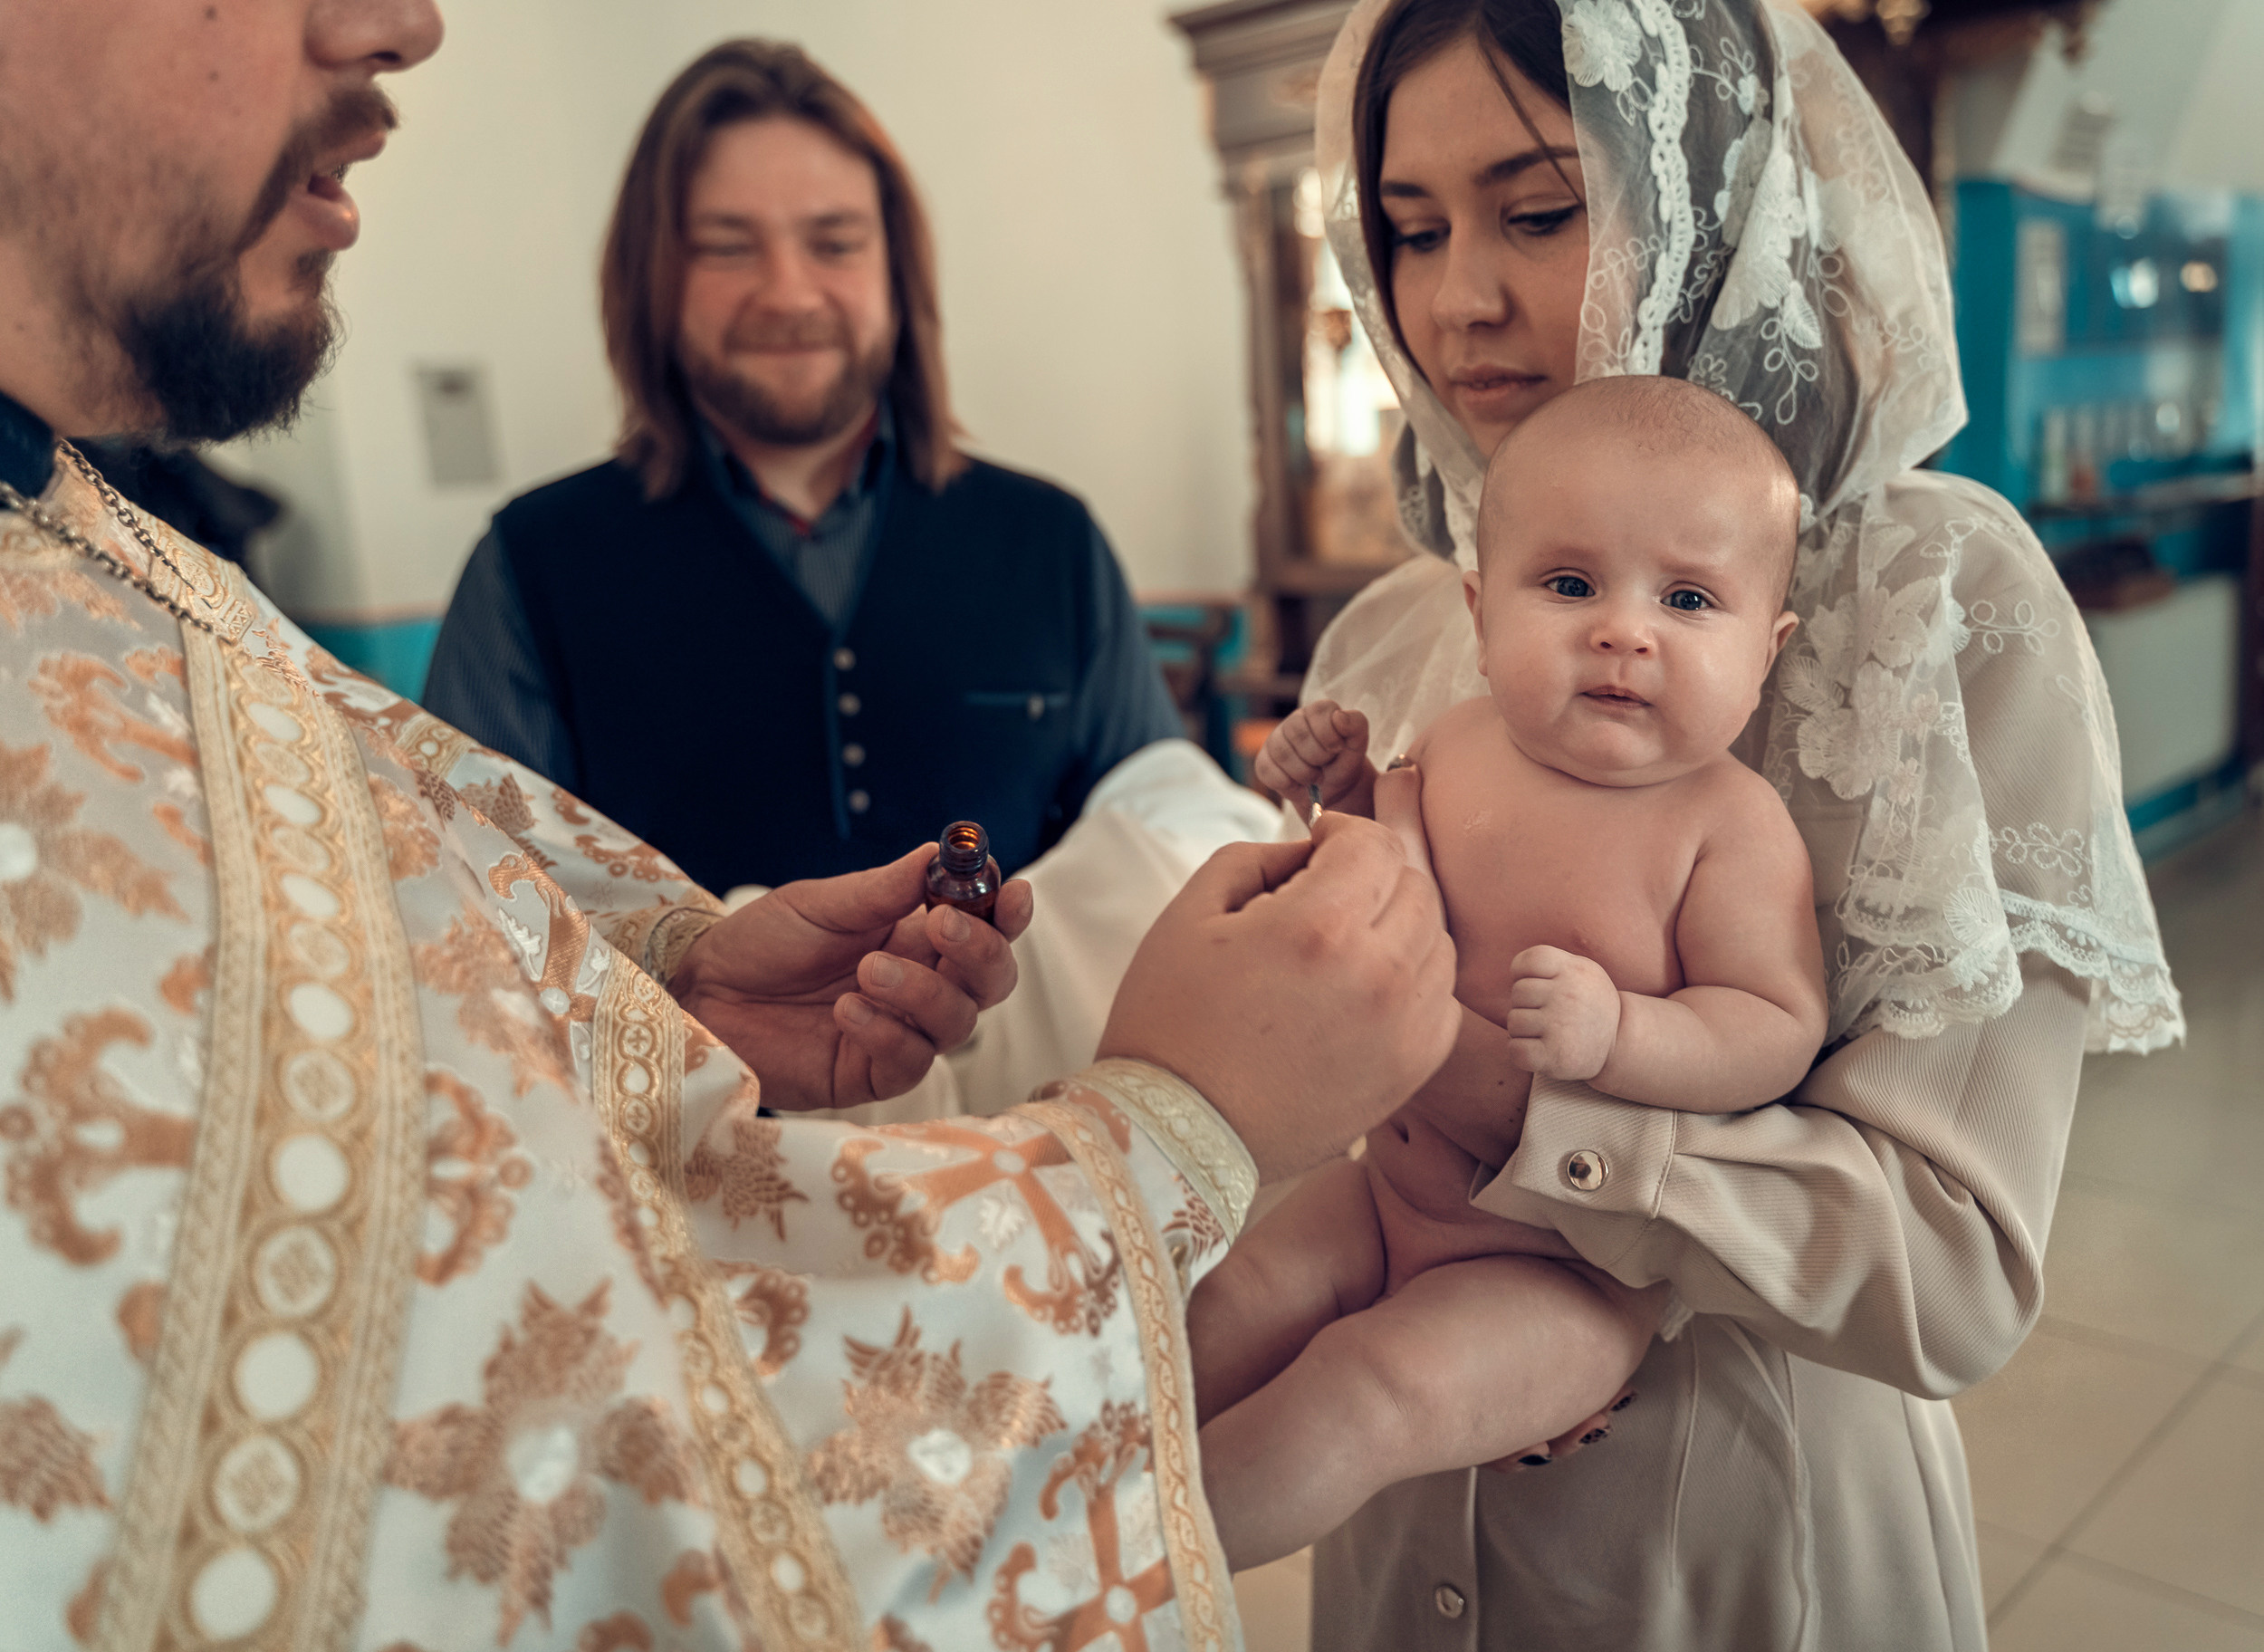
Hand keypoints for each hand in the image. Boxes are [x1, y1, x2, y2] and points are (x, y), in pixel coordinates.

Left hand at [670, 843, 1034, 1110]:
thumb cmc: (760, 944)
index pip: (983, 927)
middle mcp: (918, 984)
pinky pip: (911, 1060)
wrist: (701, 995)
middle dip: (979, 951)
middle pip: (989, 979)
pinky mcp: (871, 1073)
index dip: (1005, 913)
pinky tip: (848, 1011)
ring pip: (958, 1021)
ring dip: (924, 990)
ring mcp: (899, 1031)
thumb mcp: (821, 904)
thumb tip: (941, 853)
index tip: (1009, 892)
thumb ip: (884, 888)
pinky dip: (888, 1031)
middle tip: (940, 923)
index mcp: (914, 935)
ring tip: (868, 970)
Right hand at [1098, 764, 1458, 1180]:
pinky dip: (1414, 981)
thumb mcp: (1190, 912)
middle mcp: (1376, 974)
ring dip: (1398, 926)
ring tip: (1346, 946)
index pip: (1374, 843)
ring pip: (1438, 939)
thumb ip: (1258, 857)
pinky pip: (1443, 999)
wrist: (1176, 1132)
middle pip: (1415, 885)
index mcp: (1318, 927)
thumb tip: (1310, 851)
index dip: (1344, 832)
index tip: (1319, 845)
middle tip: (1327, 896)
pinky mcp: (1412, 1070)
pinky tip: (1366, 990)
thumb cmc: (1171, 1019)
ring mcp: (1403, 1027)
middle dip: (1372, 876)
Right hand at [1253, 699, 1375, 814]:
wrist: (1332, 789)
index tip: (1337, 748)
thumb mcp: (1358, 743)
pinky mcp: (1264, 762)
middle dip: (1317, 756)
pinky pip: (1268, 771)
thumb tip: (1338, 716)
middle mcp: (1294, 721)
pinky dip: (1288, 784)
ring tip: (1316, 778)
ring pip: (1282, 754)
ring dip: (1304, 773)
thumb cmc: (1344, 761)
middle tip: (1325, 765)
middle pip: (1297, 733)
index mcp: (1317, 711)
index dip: (1329, 734)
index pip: (1318, 711)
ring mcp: (1275, 741)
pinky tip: (1300, 785)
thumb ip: (1356, 724)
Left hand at [1504, 946, 1620, 1080]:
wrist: (1619, 1042)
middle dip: (1526, 1004)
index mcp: (1574, 970)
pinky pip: (1515, 1050)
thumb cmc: (1589, 1003)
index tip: (1539, 985)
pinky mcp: (1555, 1055)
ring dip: (1523, 1030)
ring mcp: (1561, 1025)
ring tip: (1545, 1032)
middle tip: (1546, 1014)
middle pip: (1518, 992)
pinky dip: (1520, 1052)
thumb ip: (1550, 964)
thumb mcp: (1581, 971)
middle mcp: (1568, 995)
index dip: (1523, 973)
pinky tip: (1539, 1050)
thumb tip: (1514, 974)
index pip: (1530, 960)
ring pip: (1514, 1021)